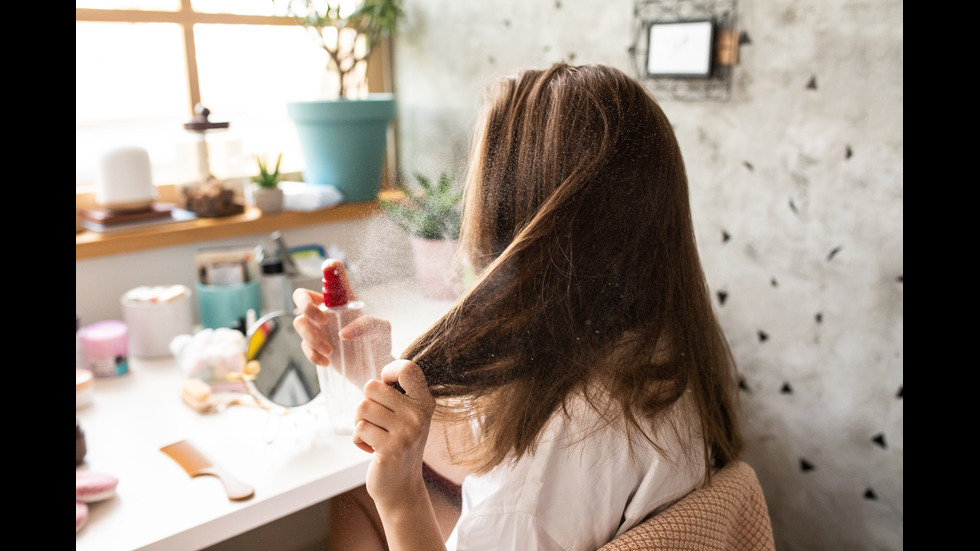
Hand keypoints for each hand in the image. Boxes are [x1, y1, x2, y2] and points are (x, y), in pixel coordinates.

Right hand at [292, 260, 393, 384]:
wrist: (376, 367)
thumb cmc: (379, 342)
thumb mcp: (381, 329)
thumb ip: (368, 324)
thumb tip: (344, 333)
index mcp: (343, 299)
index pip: (332, 278)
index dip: (328, 269)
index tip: (328, 267)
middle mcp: (327, 310)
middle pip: (301, 296)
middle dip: (306, 306)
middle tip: (323, 320)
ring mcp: (318, 328)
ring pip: (299, 322)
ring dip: (311, 337)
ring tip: (330, 351)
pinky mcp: (315, 346)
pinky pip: (304, 346)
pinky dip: (312, 354)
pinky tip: (327, 361)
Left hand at [354, 360, 434, 508]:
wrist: (401, 487)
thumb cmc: (398, 445)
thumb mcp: (408, 417)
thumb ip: (399, 395)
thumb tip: (378, 376)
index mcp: (425, 402)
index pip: (407, 369)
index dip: (388, 372)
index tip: (386, 387)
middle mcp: (419, 415)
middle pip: (372, 387)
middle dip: (366, 404)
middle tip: (376, 423)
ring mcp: (407, 432)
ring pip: (362, 407)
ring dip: (360, 423)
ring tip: (373, 436)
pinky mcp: (391, 448)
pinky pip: (359, 428)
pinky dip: (358, 439)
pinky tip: (371, 450)